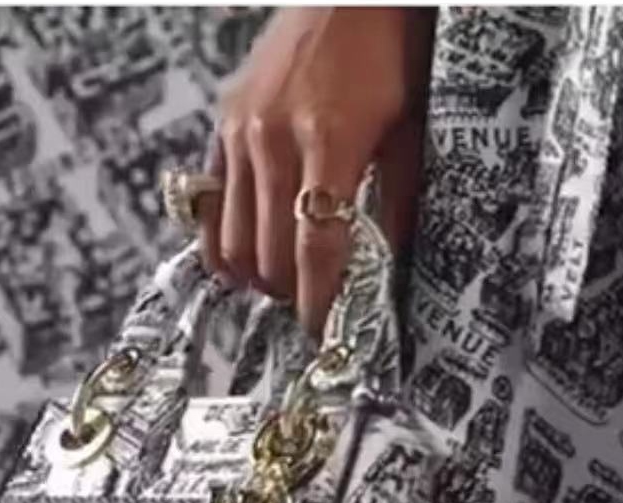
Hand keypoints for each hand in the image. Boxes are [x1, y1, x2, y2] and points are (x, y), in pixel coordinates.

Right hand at [201, 7, 435, 337]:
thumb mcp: (412, 124)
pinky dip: (222, 241)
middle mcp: (275, 136)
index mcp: (331, 138)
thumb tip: (392, 268)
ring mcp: (242, 129)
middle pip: (270, 251)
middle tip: (311, 305)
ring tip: (283, 283)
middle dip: (291, 292)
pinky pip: (209, 203)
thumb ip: (400, 198)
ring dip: (256, 273)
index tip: (324, 333)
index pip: (317, 247)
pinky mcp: (224, 122)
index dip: (319, 300)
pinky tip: (243, 259)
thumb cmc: (392, 49)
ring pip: (233, 237)